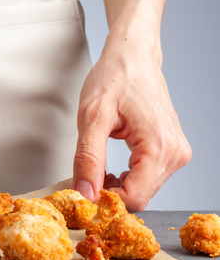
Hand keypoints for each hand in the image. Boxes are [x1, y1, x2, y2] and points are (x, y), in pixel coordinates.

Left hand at [72, 40, 190, 211]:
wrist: (132, 57)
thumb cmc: (115, 79)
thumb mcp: (92, 118)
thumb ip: (88, 158)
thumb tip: (85, 192)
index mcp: (160, 146)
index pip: (135, 197)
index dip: (106, 201)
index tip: (82, 192)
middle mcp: (175, 153)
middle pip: (141, 196)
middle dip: (110, 194)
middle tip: (84, 179)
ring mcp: (176, 152)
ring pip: (144, 189)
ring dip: (118, 186)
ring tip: (97, 169)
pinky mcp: (171, 150)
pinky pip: (148, 177)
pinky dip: (126, 178)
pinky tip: (110, 169)